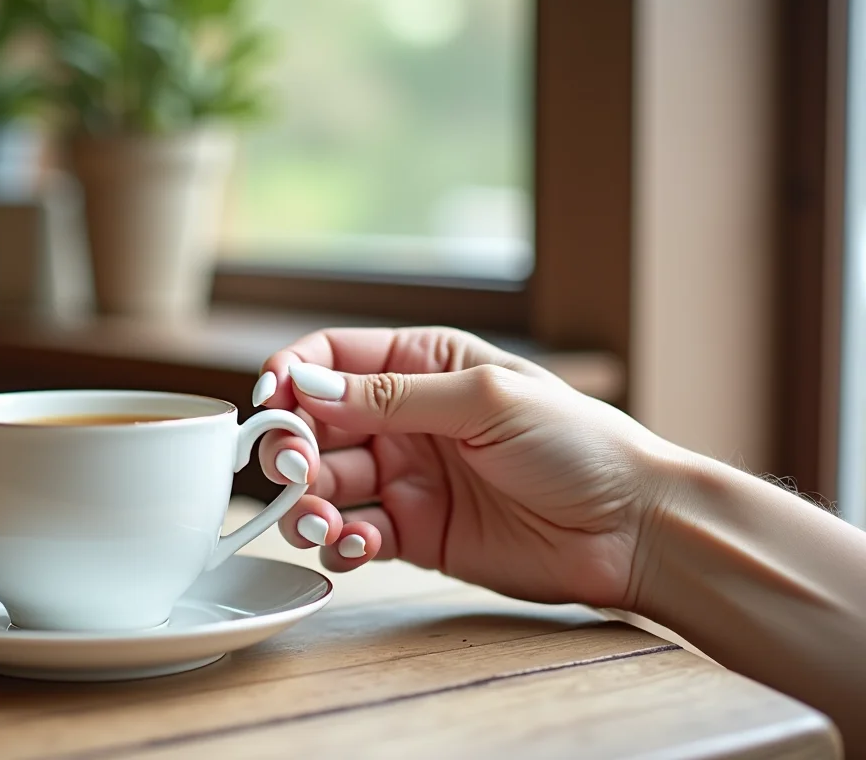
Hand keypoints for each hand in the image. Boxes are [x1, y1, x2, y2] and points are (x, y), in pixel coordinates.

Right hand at [255, 326, 676, 608]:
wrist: (632, 528)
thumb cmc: (579, 444)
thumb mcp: (486, 400)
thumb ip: (393, 397)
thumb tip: (308, 385)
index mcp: (424, 365)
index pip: (332, 358)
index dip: (292, 375)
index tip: (270, 402)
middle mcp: (405, 420)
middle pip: (314, 425)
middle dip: (291, 446)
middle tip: (296, 470)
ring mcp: (407, 478)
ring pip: (324, 484)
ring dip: (308, 502)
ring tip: (321, 520)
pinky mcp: (414, 534)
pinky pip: (354, 535)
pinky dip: (342, 542)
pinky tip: (361, 544)